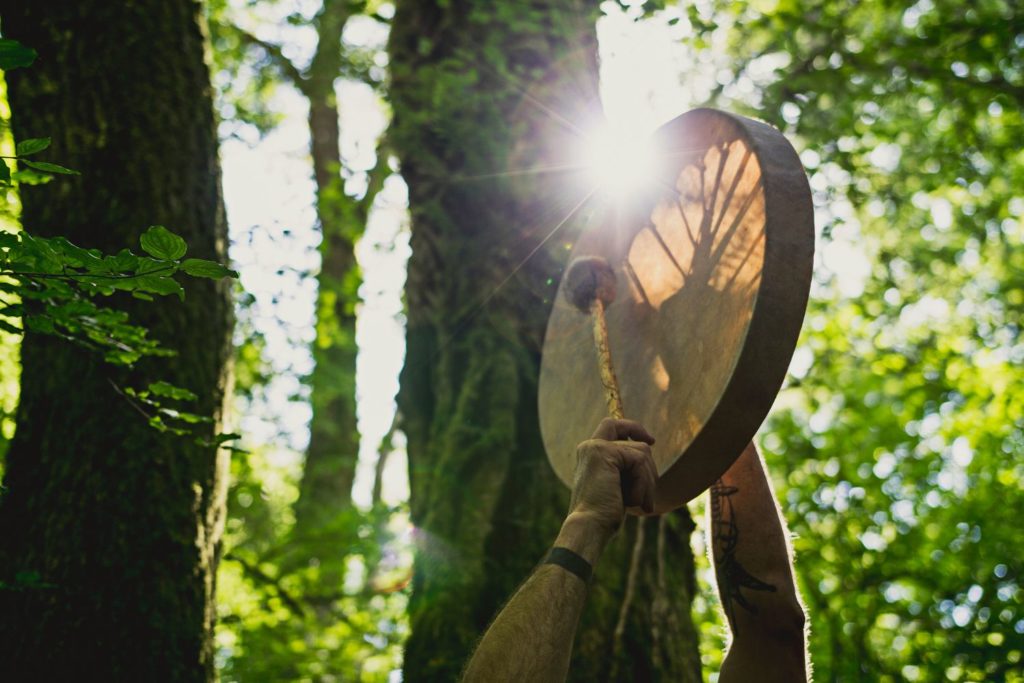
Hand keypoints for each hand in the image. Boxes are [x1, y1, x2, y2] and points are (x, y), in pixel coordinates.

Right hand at [567, 418, 657, 541]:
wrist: (589, 527)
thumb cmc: (604, 514)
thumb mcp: (618, 486)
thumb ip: (627, 467)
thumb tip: (649, 448)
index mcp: (590, 453)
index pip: (613, 426)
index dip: (633, 428)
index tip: (651, 441)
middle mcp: (590, 446)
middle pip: (632, 434)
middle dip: (648, 464)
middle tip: (648, 496)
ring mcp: (596, 447)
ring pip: (642, 451)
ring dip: (647, 481)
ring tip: (639, 504)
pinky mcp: (604, 452)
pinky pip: (639, 461)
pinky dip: (643, 484)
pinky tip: (633, 502)